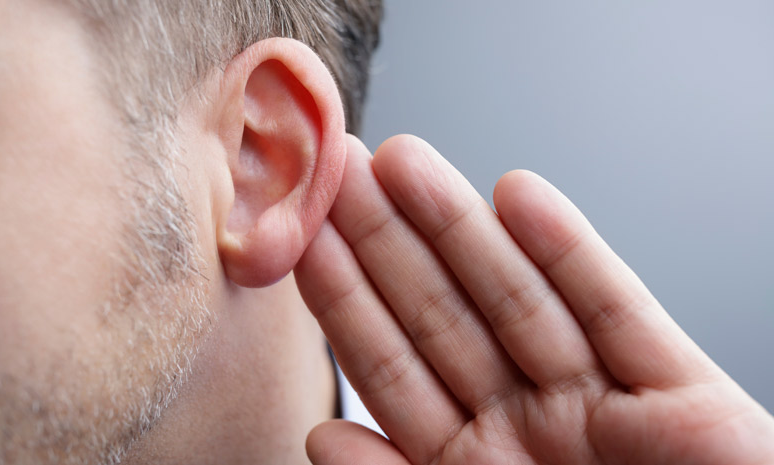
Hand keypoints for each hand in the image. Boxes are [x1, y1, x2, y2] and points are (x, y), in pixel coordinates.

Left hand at [295, 135, 773, 464]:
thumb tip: (325, 439)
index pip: (391, 370)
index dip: (346, 298)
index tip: (304, 234)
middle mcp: (526, 425)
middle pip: (443, 317)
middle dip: (389, 242)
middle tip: (342, 170)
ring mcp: (597, 402)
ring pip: (517, 298)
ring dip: (459, 227)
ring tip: (403, 162)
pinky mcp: (677, 391)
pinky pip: (616, 310)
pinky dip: (570, 254)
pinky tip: (518, 197)